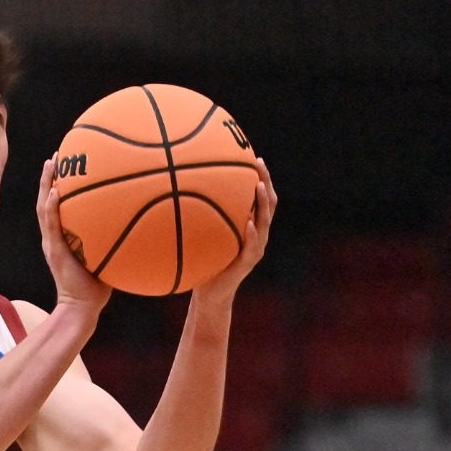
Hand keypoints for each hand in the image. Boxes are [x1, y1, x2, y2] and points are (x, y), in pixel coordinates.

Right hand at [38, 157, 109, 312]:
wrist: (83, 306)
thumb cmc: (97, 285)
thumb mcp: (106, 255)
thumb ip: (114, 238)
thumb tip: (141, 222)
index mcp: (62, 236)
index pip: (57, 206)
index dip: (57, 185)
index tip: (65, 165)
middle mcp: (53, 236)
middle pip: (46, 200)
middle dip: (49, 177)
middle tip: (55, 156)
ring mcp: (52, 243)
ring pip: (44, 207)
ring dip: (46, 184)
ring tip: (51, 163)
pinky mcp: (54, 251)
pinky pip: (52, 225)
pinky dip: (52, 207)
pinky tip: (56, 191)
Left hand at [192, 159, 278, 305]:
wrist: (210, 293)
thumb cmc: (204, 261)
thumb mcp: (203, 236)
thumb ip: (202, 217)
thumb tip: (181, 191)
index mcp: (250, 224)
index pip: (260, 197)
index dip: (261, 177)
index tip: (253, 157)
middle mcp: (258, 234)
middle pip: (269, 204)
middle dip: (265, 182)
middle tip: (258, 163)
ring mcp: (255, 248)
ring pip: (265, 222)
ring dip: (263, 203)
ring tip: (259, 186)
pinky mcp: (248, 263)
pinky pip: (252, 247)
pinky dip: (252, 234)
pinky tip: (249, 223)